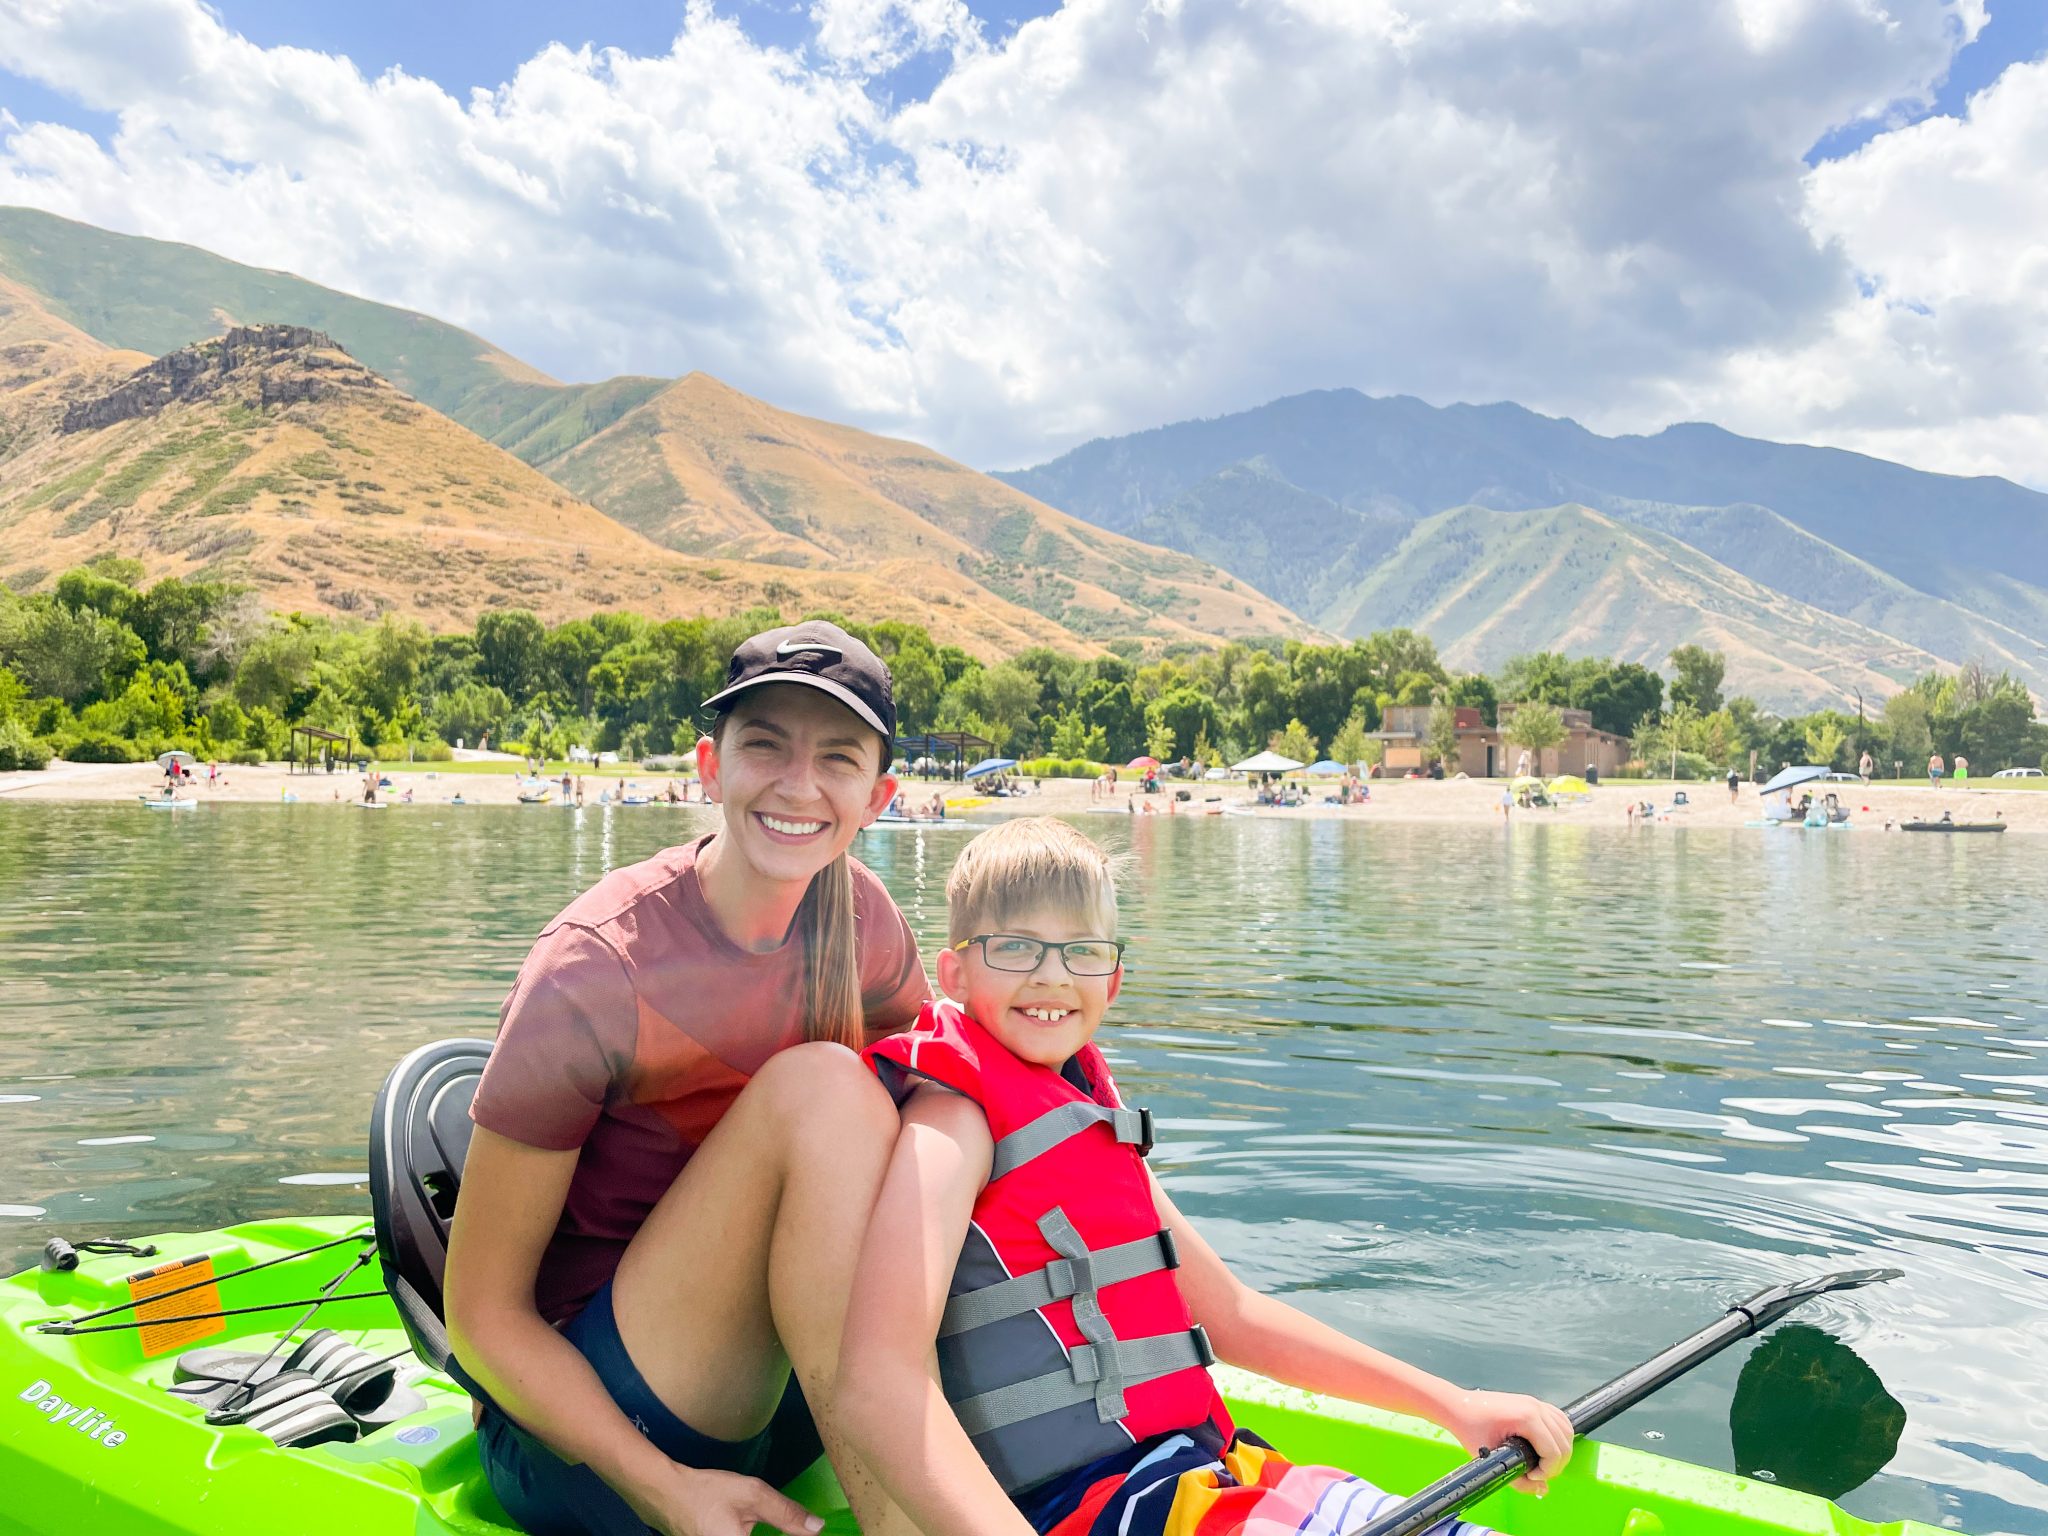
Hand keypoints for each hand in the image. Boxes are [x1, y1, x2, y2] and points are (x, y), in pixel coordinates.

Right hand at [623, 1461, 824, 1535]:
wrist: (665, 1494)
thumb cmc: (707, 1492)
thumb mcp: (752, 1495)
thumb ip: (786, 1514)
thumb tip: (818, 1528)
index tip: (809, 1531)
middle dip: (780, 1534)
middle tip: (798, 1526)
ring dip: (765, 1534)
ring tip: (763, 1520)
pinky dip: (747, 1534)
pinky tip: (748, 1527)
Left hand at [1440, 1390, 1574, 1496]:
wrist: (1458, 1405)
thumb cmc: (1470, 1428)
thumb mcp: (1491, 1460)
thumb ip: (1518, 1480)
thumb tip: (1542, 1490)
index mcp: (1527, 1418)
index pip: (1554, 1451)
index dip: (1548, 1471)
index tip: (1531, 1477)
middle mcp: (1536, 1407)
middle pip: (1564, 1442)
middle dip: (1555, 1464)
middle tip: (1537, 1474)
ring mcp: (1535, 1402)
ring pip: (1565, 1430)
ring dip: (1560, 1450)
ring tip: (1543, 1463)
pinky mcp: (1533, 1402)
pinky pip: (1558, 1419)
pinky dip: (1559, 1435)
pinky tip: (1547, 1447)